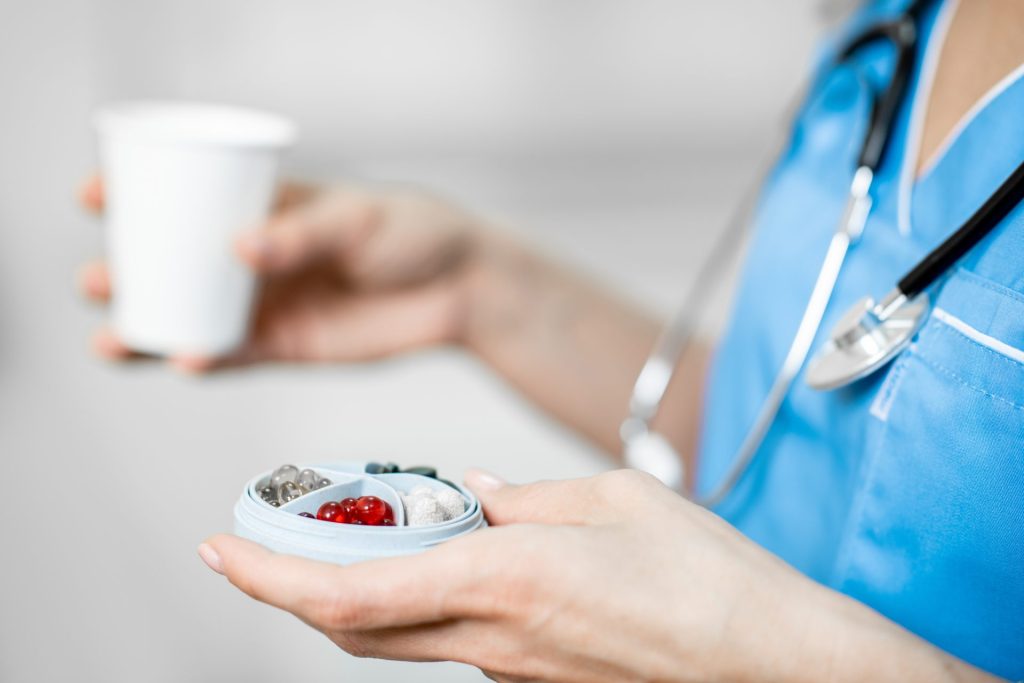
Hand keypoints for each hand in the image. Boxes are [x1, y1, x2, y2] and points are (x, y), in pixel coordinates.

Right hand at [78, 176, 487, 370]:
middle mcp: (255, 257)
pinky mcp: (289, 345)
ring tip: (113, 339)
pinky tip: (184, 361)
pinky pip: (235, 355)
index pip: (190, 197)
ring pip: (194, 317)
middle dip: (128, 274)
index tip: (95, 198)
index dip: (137, 196)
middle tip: (97, 279)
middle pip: (176, 266)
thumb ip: (301, 233)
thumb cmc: (412, 231)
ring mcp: (269, 303)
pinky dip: (206, 360)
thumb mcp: (357, 217)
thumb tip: (241, 246)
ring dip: (150, 328)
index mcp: (265, 207)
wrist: (459, 286)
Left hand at [198, 470, 978, 682]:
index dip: (270, 577)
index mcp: (505, 577)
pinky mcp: (535, 682)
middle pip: (353, 628)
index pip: (352, 592)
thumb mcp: (614, 498)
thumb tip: (475, 491)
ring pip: (396, 638)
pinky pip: (450, 641)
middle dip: (287, 590)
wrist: (774, 663)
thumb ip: (528, 495)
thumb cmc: (709, 577)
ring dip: (351, 594)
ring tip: (344, 541)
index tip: (221, 549)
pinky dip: (418, 602)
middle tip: (258, 546)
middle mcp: (493, 638)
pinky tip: (444, 558)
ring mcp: (512, 672)